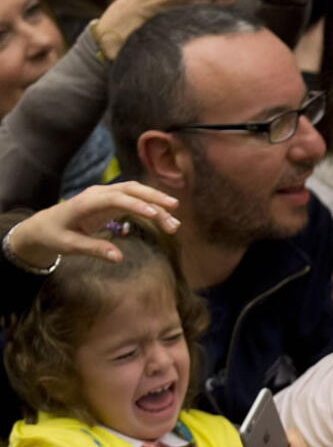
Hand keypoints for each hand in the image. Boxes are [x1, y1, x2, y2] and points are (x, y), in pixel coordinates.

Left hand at [7, 183, 179, 266]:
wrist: (43, 225)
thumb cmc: (54, 236)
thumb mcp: (69, 246)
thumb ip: (94, 249)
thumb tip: (119, 258)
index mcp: (87, 202)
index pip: (117, 198)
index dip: (137, 205)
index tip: (155, 215)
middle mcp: (99, 193)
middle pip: (132, 189)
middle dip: (155, 198)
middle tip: (174, 210)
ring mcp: (106, 194)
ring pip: (136, 192)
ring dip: (156, 202)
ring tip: (174, 221)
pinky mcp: (112, 200)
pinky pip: (134, 198)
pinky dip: (150, 205)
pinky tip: (163, 216)